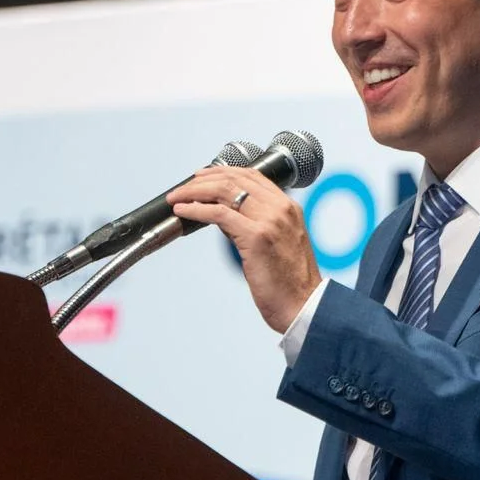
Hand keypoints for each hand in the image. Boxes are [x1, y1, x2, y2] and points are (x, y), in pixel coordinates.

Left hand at [168, 166, 321, 331]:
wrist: (303, 306)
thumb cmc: (288, 283)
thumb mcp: (276, 243)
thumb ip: (253, 224)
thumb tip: (221, 213)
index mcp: (288, 207)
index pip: (251, 176)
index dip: (222, 172)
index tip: (201, 177)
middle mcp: (281, 208)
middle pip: (235, 179)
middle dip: (202, 180)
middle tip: (181, 189)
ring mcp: (270, 220)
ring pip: (225, 191)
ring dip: (194, 192)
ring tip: (176, 199)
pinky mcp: (257, 236)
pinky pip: (219, 214)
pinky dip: (196, 210)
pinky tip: (184, 212)